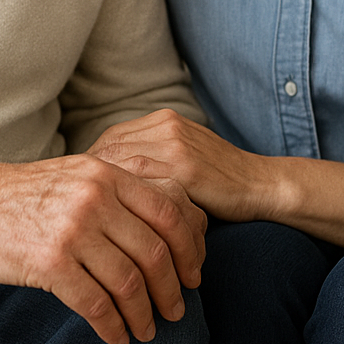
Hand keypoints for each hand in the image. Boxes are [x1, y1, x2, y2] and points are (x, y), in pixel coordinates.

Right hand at [0, 155, 205, 343]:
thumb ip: (122, 191)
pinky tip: (116, 336)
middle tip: (176, 310)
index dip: (191, 249)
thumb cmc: (27, 194)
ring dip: (144, 314)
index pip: (171, 211)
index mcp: (109, 173)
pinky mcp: (49, 262)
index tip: (193, 274)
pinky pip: (95, 304)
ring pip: (129, 282)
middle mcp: (96, 198)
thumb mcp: (80, 175)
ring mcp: (73, 229)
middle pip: (155, 251)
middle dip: (172, 289)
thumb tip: (172, 225)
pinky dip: (112, 326)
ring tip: (146, 329)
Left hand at [89, 109, 271, 222]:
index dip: (93, 166)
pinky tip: (120, 223)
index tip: (84, 192)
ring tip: (94, 218)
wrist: (262, 185)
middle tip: (81, 209)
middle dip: (91, 180)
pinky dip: (127, 203)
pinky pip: (144, 185)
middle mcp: (167, 127)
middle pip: (110, 149)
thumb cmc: (219, 181)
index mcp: (164, 120)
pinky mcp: (187, 170)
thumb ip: (151, 157)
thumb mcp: (183, 157)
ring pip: (122, 166)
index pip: (112, 138)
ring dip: (104, 194)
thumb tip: (107, 177)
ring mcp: (177, 146)